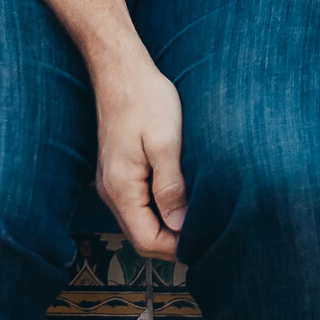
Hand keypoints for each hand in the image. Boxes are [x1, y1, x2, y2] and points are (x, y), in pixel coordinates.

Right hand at [94, 60, 186, 259]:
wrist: (121, 71)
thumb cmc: (145, 99)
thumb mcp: (166, 142)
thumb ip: (171, 187)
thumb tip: (180, 225)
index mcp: (121, 188)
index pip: (145, 241)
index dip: (175, 248)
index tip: (204, 241)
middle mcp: (111, 192)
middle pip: (141, 236)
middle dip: (172, 241)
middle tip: (208, 232)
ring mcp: (113, 183)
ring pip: (140, 221)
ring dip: (167, 225)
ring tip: (199, 216)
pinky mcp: (119, 172)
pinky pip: (138, 203)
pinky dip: (160, 208)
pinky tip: (181, 197)